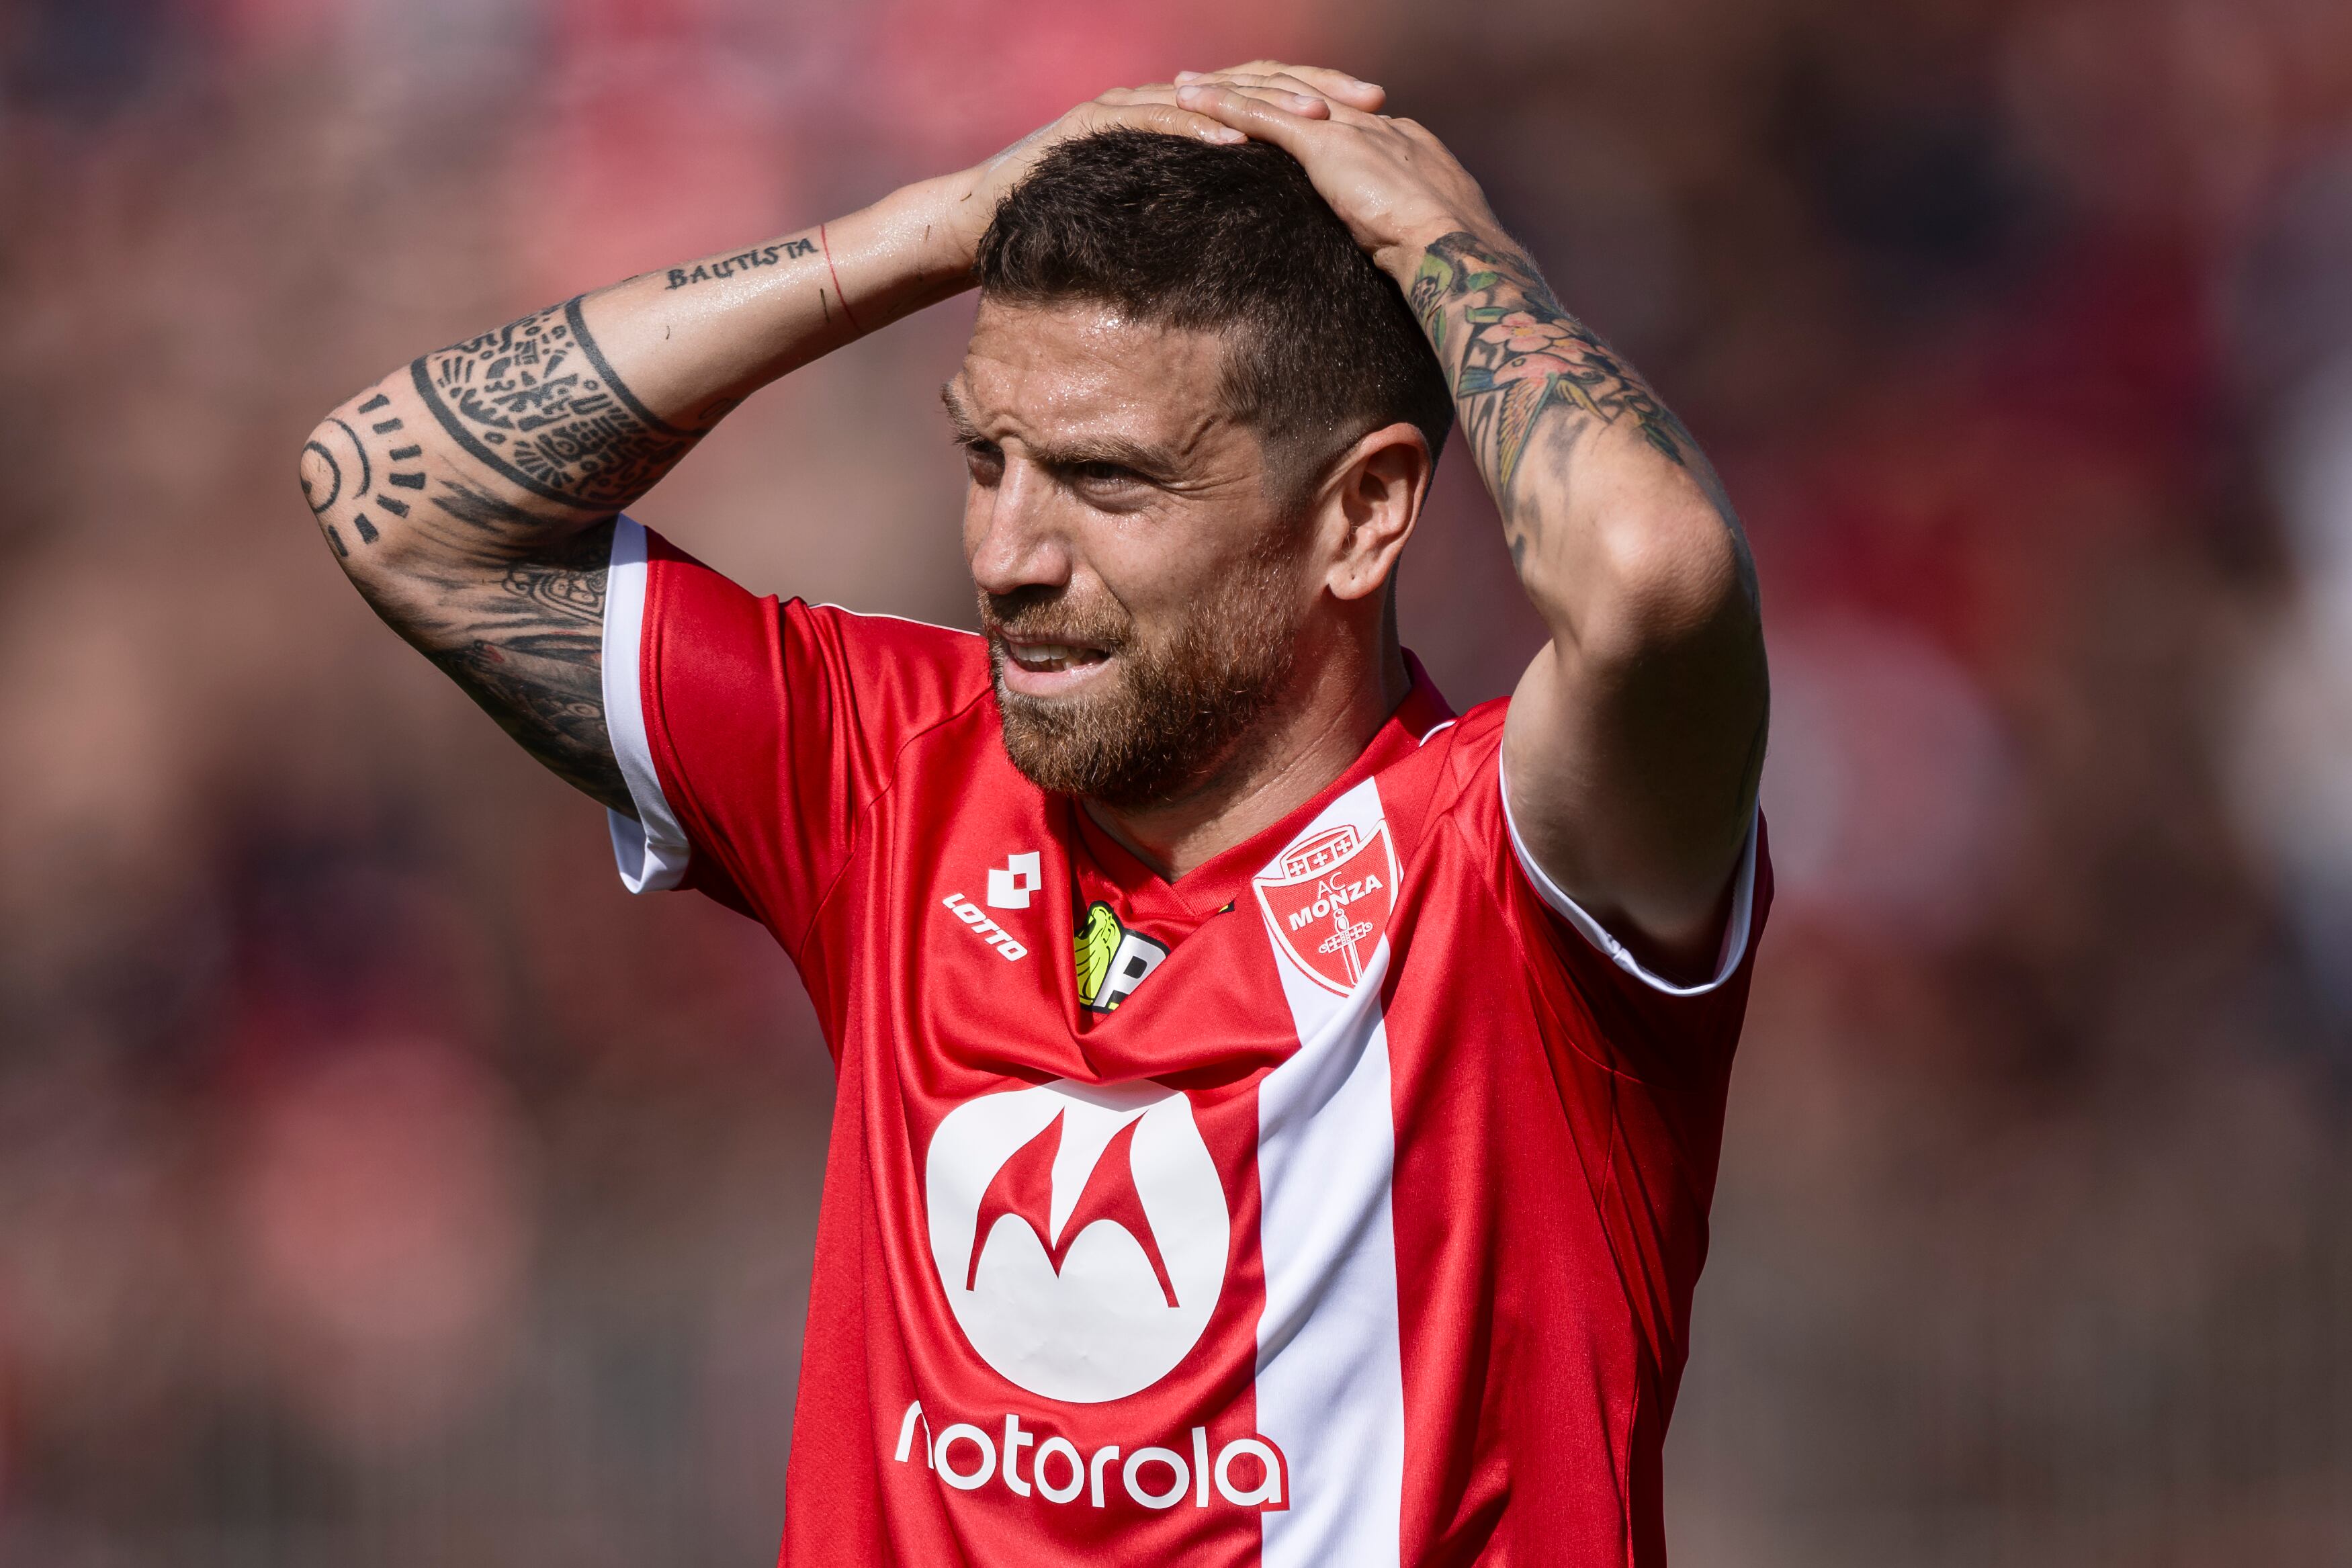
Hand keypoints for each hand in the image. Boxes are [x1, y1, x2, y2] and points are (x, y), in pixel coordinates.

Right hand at [935, 74, 1350, 258]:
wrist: (986, 217)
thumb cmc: (1074, 222)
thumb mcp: (1158, 213)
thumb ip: (1207, 206)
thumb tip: (1271, 234)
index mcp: (1187, 116)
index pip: (1267, 96)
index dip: (1323, 97)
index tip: (1378, 112)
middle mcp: (1164, 98)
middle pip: (1253, 82)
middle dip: (1314, 89)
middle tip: (1370, 102)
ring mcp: (1128, 105)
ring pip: (1210, 94)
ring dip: (1268, 105)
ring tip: (1319, 119)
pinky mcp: (1093, 125)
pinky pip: (1154, 121)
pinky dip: (1197, 130)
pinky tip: (1236, 142)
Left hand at [1171, 63, 1505, 281]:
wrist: (1453, 248)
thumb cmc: (1445, 257)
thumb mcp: (1418, 234)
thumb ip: (1396, 226)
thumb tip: (1384, 245)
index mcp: (1403, 144)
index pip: (1346, 119)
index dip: (1310, 115)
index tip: (1287, 116)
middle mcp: (1374, 125)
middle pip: (1306, 96)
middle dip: (1263, 90)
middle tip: (1217, 83)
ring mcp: (1349, 130)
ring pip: (1276, 99)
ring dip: (1228, 91)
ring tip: (1187, 85)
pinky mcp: (1325, 144)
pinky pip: (1263, 117)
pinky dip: (1225, 106)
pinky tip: (1192, 101)